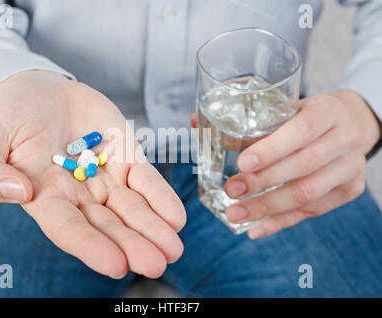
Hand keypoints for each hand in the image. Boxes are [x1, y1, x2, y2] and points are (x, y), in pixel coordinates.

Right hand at [0, 70, 185, 278]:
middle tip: (156, 263)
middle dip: (133, 245)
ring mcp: (105, 176)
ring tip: (173, 248)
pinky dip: (161, 197)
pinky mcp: (125, 156)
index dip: (91, 246)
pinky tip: (176, 217)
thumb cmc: (8, 117)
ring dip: (153, 228)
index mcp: (45, 198)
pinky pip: (145, 180)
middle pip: (108, 225)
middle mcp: (79, 194)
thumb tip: (18, 193)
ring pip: (132, 208)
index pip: (69, 229)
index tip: (116, 264)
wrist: (38, 88)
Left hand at [223, 90, 380, 238]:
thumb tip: (196, 121)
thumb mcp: (285, 107)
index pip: (301, 130)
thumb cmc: (306, 116)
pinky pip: (312, 212)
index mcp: (326, 112)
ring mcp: (350, 168)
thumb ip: (246, 116)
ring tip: (235, 214)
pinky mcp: (348, 190)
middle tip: (230, 190)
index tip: (241, 163)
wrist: (350, 125)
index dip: (272, 149)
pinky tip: (255, 228)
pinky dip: (280, 222)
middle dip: (262, 182)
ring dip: (267, 207)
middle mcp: (344, 139)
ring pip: (307, 194)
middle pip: (303, 166)